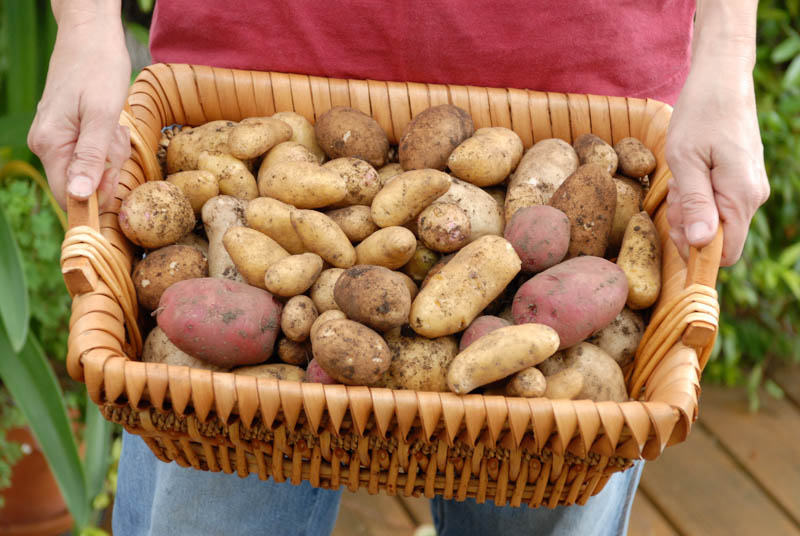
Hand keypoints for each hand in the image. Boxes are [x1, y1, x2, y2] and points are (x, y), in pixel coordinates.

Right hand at [28, 6, 130, 209]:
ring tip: (114, 125)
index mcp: (50, 145)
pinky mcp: (68, 131)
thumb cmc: (99, 69)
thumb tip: (78, 196)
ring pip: (93, 167)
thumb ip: (91, 158)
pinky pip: (94, 151)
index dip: (97, 197)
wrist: (91, 36)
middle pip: (85, 183)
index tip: (116, 174)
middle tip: (116, 136)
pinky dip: (108, 142)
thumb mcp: (102, 117)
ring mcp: (57, 138)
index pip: (69, 197)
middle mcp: (47, 145)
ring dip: (112, 152)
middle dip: (109, 166)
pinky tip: (110, 123)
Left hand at [665, 1, 768, 266]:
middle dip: (689, 226)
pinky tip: (688, 176)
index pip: (725, 252)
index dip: (696, 250)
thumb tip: (701, 243)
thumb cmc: (699, 116)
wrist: (721, 81)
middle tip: (673, 196)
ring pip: (716, 220)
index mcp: (741, 196)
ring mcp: (750, 187)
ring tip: (680, 181)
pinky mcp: (742, 179)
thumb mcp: (685, 161)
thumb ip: (696, 203)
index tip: (675, 226)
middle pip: (718, 238)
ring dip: (692, 209)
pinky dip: (699, 196)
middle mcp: (753, 196)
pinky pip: (719, 203)